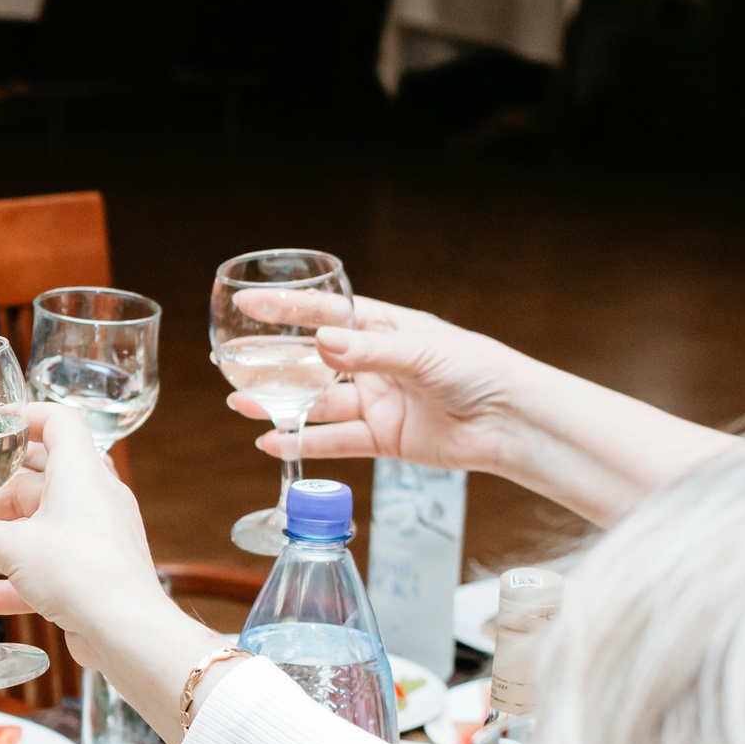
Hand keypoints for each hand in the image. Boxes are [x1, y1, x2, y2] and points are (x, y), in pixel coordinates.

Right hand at [0, 407, 168, 663]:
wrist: (128, 633)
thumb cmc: (83, 573)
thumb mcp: (13, 549)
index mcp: (81, 472)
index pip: (58, 421)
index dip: (25, 416)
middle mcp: (94, 498)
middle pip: (38, 480)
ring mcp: (96, 537)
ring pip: (39, 527)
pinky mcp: (93, 573)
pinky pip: (47, 566)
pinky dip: (14, 577)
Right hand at [228, 288, 744, 525]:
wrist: (513, 422)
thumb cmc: (479, 371)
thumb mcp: (422, 353)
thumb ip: (370, 353)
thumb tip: (321, 345)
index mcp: (387, 329)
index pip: (326, 314)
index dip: (287, 309)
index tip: (248, 302)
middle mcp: (377, 363)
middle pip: (313, 360)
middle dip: (273, 361)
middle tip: (231, 359)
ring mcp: (379, 401)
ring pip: (318, 402)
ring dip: (280, 404)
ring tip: (241, 403)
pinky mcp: (385, 438)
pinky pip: (336, 440)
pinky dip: (305, 442)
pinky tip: (273, 440)